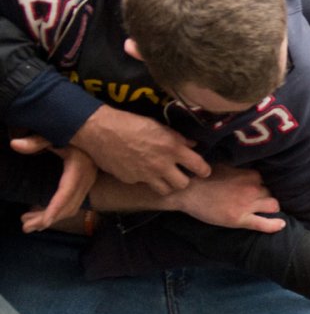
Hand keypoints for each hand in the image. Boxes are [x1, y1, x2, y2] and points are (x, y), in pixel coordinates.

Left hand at [10, 135, 95, 231]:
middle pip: (68, 207)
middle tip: (25, 227)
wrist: (98, 131)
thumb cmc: (76, 131)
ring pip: (70, 208)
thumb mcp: (55, 134)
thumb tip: (14, 145)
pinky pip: (72, 203)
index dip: (54, 209)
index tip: (43, 223)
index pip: (66, 194)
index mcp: (78, 169)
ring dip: (50, 217)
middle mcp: (86, 180)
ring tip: (27, 223)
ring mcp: (87, 183)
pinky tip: (40, 212)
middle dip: (47, 219)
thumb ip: (36, 141)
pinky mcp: (85, 184)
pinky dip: (56, 211)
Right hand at [70, 105, 209, 193]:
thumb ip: (177, 138)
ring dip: (167, 184)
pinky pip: (144, 184)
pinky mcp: (132, 180)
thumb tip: (192, 145)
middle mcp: (162, 165)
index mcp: (173, 149)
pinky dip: (146, 180)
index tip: (204, 171)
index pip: (199, 166)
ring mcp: (147, 175)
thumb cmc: (131, 123)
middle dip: (184, 180)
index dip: (204, 170)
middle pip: (183, 184)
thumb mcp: (159, 126)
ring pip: (166, 190)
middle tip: (180, 174)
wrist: (101, 131)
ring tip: (163, 176)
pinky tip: (141, 170)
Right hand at [171, 164, 282, 231]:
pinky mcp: (240, 219)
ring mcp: (247, 205)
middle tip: (257, 199)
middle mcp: (253, 189)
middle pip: (270, 192)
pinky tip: (281, 224)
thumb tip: (249, 166)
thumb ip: (241, 169)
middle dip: (265, 195)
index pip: (266, 180)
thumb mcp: (225, 165)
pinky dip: (275, 225)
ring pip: (273, 206)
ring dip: (270, 207)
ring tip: (265, 209)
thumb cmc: (203, 176)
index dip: (261, 184)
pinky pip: (264, 224)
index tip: (257, 187)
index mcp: (250, 174)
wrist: (186, 191)